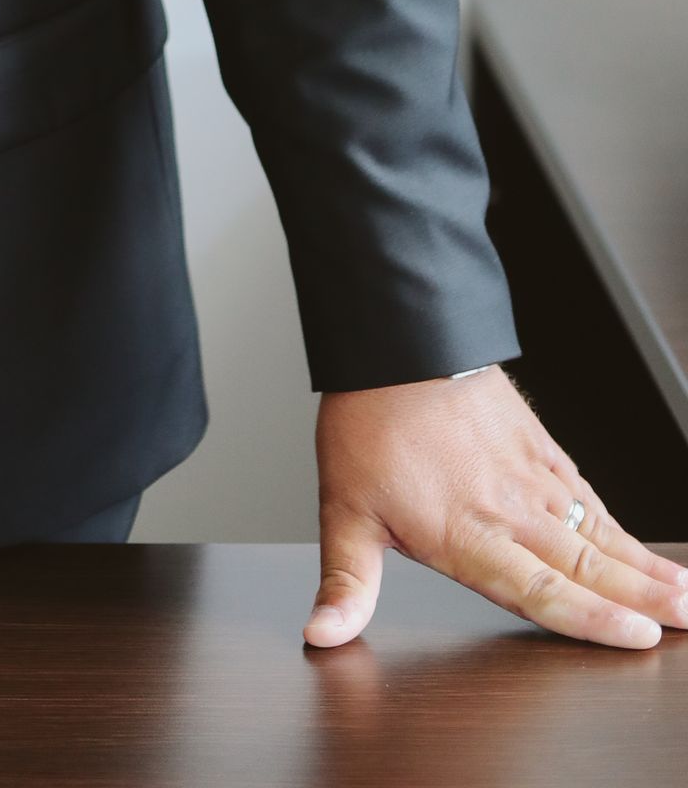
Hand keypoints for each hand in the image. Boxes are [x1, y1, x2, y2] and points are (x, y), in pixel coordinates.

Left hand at [303, 365, 687, 649]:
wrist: (395, 337)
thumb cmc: (369, 420)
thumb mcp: (343, 508)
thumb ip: (346, 580)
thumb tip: (323, 634)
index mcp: (468, 535)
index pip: (542, 591)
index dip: (593, 619)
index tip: (640, 638)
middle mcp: (508, 510)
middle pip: (587, 566)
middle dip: (643, 599)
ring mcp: (529, 475)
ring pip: (598, 531)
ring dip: (644, 565)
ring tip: (686, 593)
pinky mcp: (537, 444)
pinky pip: (586, 491)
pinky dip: (618, 522)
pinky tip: (637, 541)